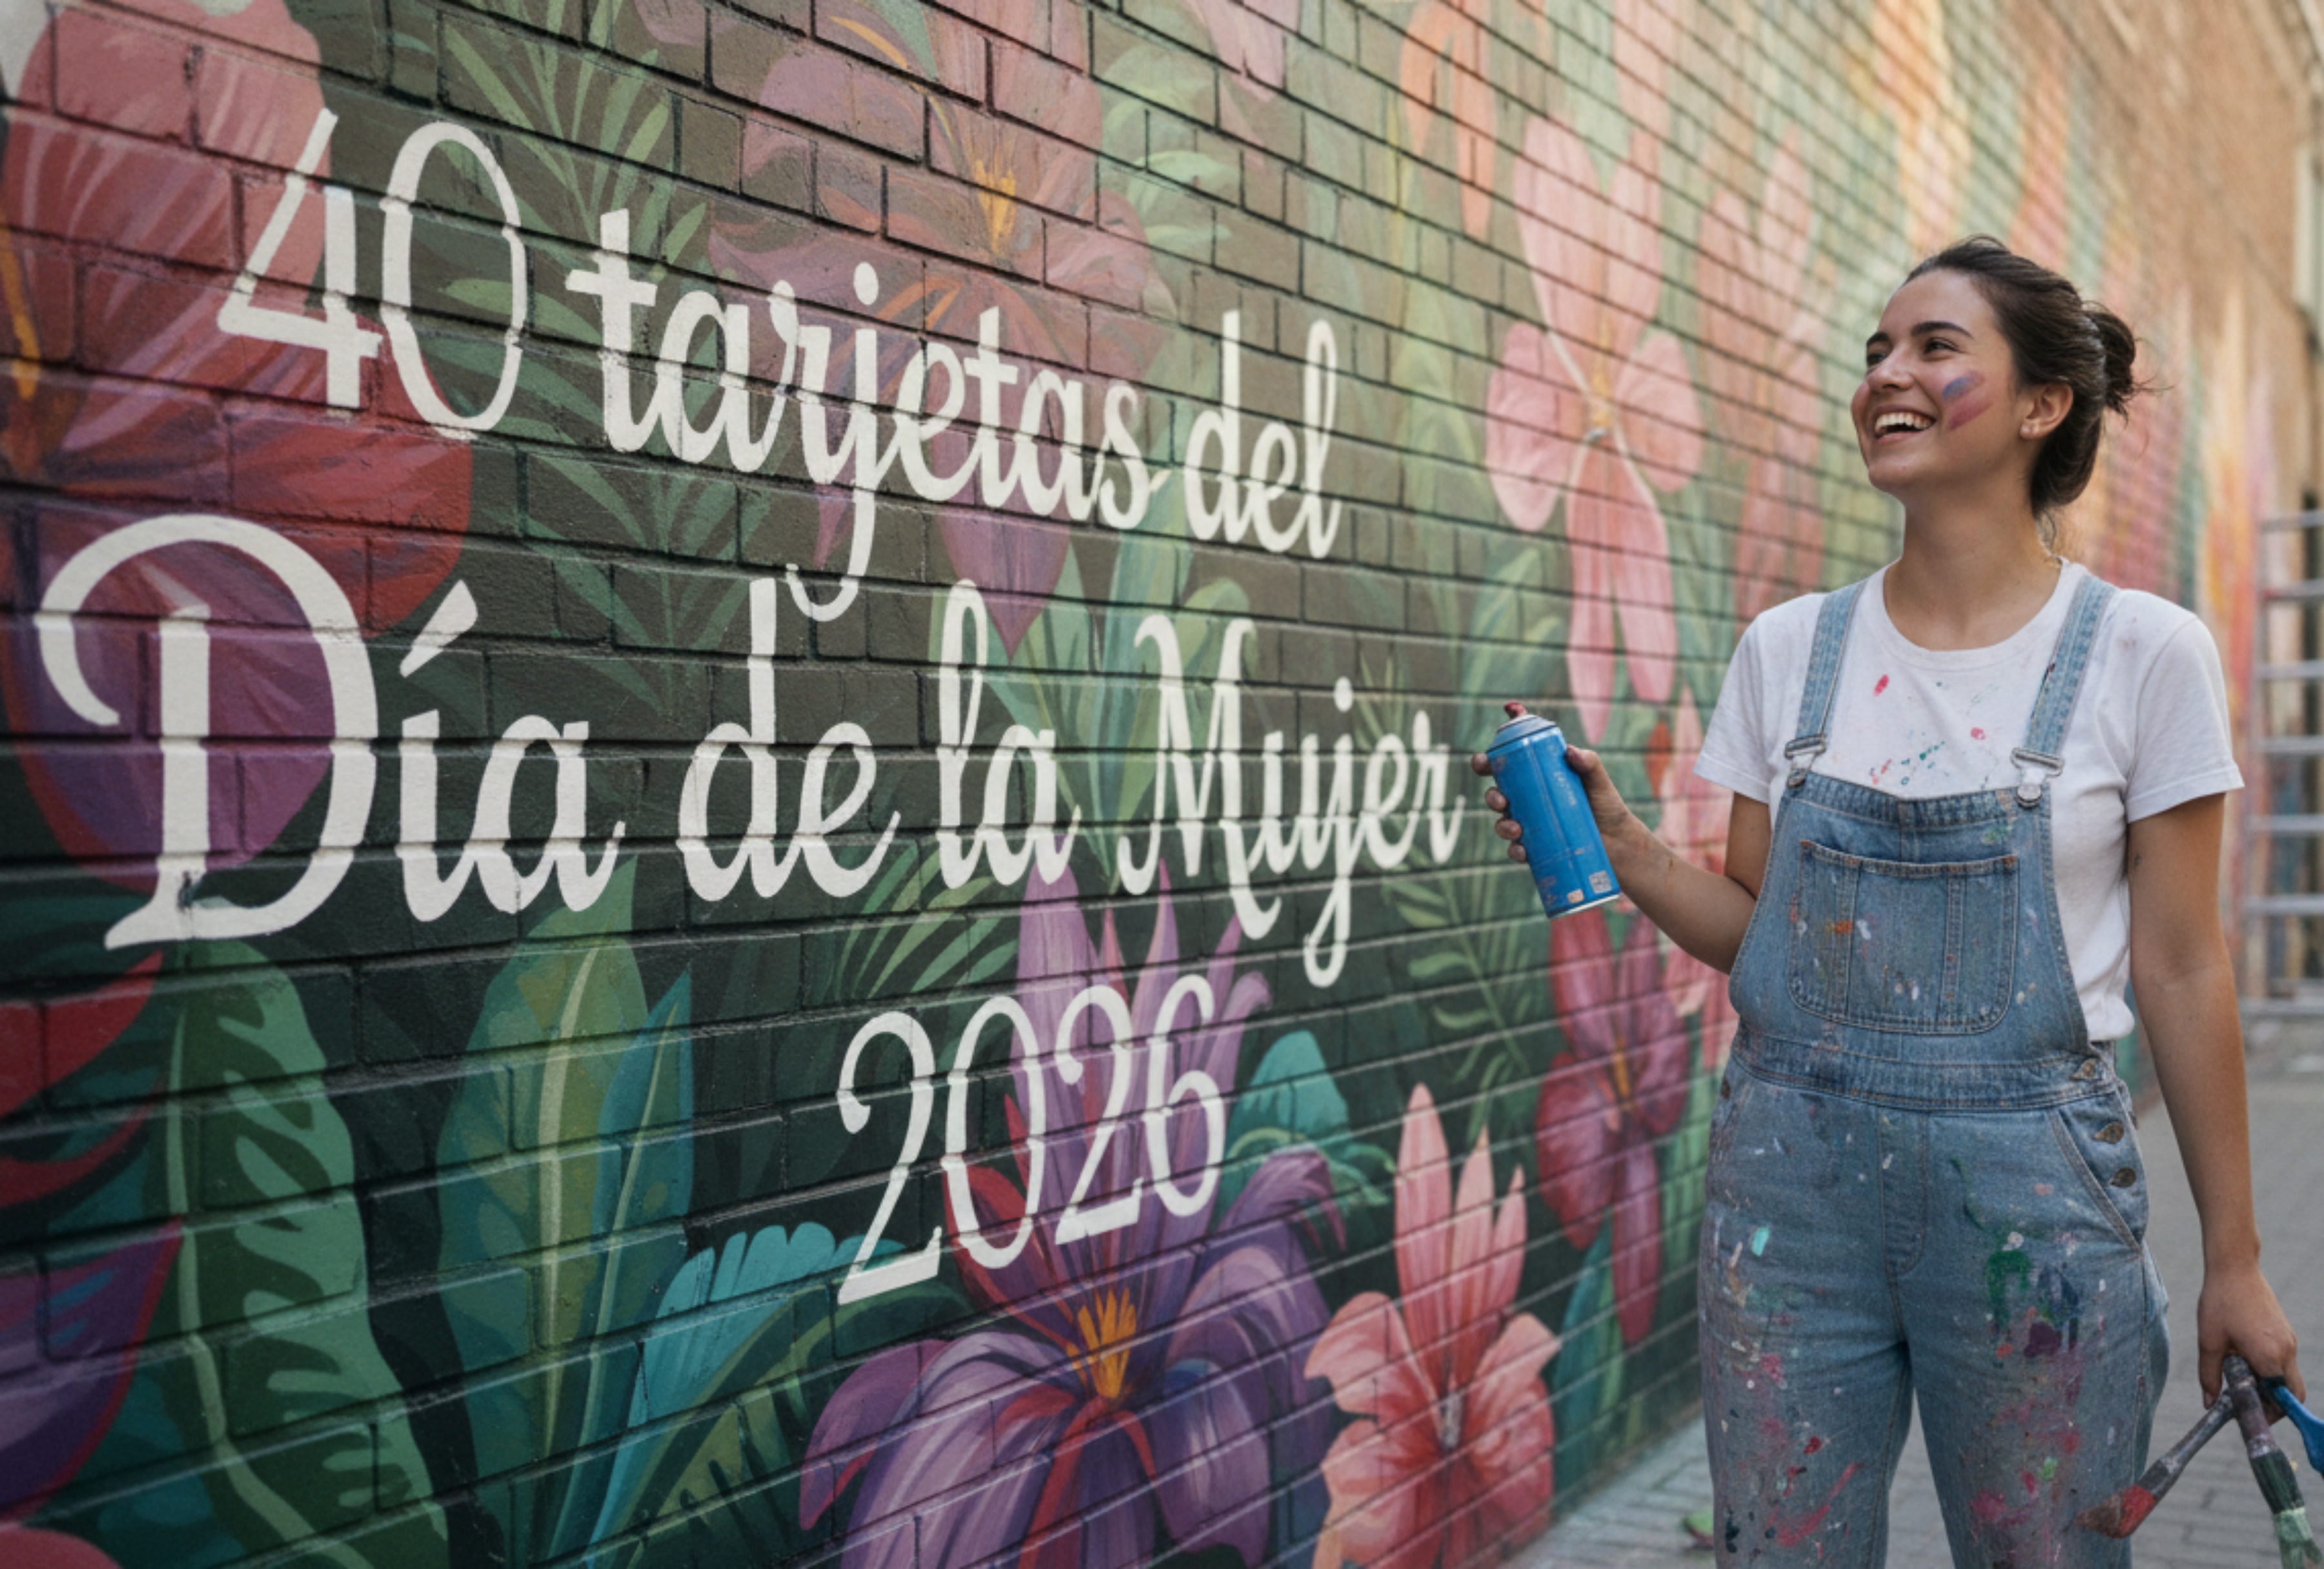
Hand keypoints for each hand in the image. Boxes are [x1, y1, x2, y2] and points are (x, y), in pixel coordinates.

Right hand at [1466, 701, 1639, 865]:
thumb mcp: (1598, 781)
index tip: (1482, 762)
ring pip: (1502, 823)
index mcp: (1536, 779)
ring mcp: (1530, 826)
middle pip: (1497, 795)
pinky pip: (1516, 850)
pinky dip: (1515, 850)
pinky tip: (1522, 851)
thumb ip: (1588, 762)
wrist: (1619, 843)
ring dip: (1501, 826)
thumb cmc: (1607, 806)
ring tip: (1516, 829)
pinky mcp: (1536, 848)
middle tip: (1500, 800)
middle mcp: (1529, 802)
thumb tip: (1569, 752)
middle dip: (1491, 796)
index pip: (1506, 767)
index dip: (1487, 763)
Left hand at [2196, 1260, 2302, 1404]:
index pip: (2281, 1400)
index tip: (2249, 1415)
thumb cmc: (2220, 1303)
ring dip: (2269, 1384)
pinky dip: (2270, 1368)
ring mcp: (2290, 1341)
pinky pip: (2284, 1360)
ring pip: (2288, 1376)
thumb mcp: (2209, 1342)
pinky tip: (2245, 1358)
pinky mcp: (2286, 1332)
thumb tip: (2209, 1404)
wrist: (2235, 1269)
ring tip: (2241, 1376)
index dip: (2268, 1413)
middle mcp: (2287, 1352)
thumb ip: (2210, 1376)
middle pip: (2292, 1393)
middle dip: (2274, 1404)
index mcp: (2270, 1357)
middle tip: (2248, 1402)